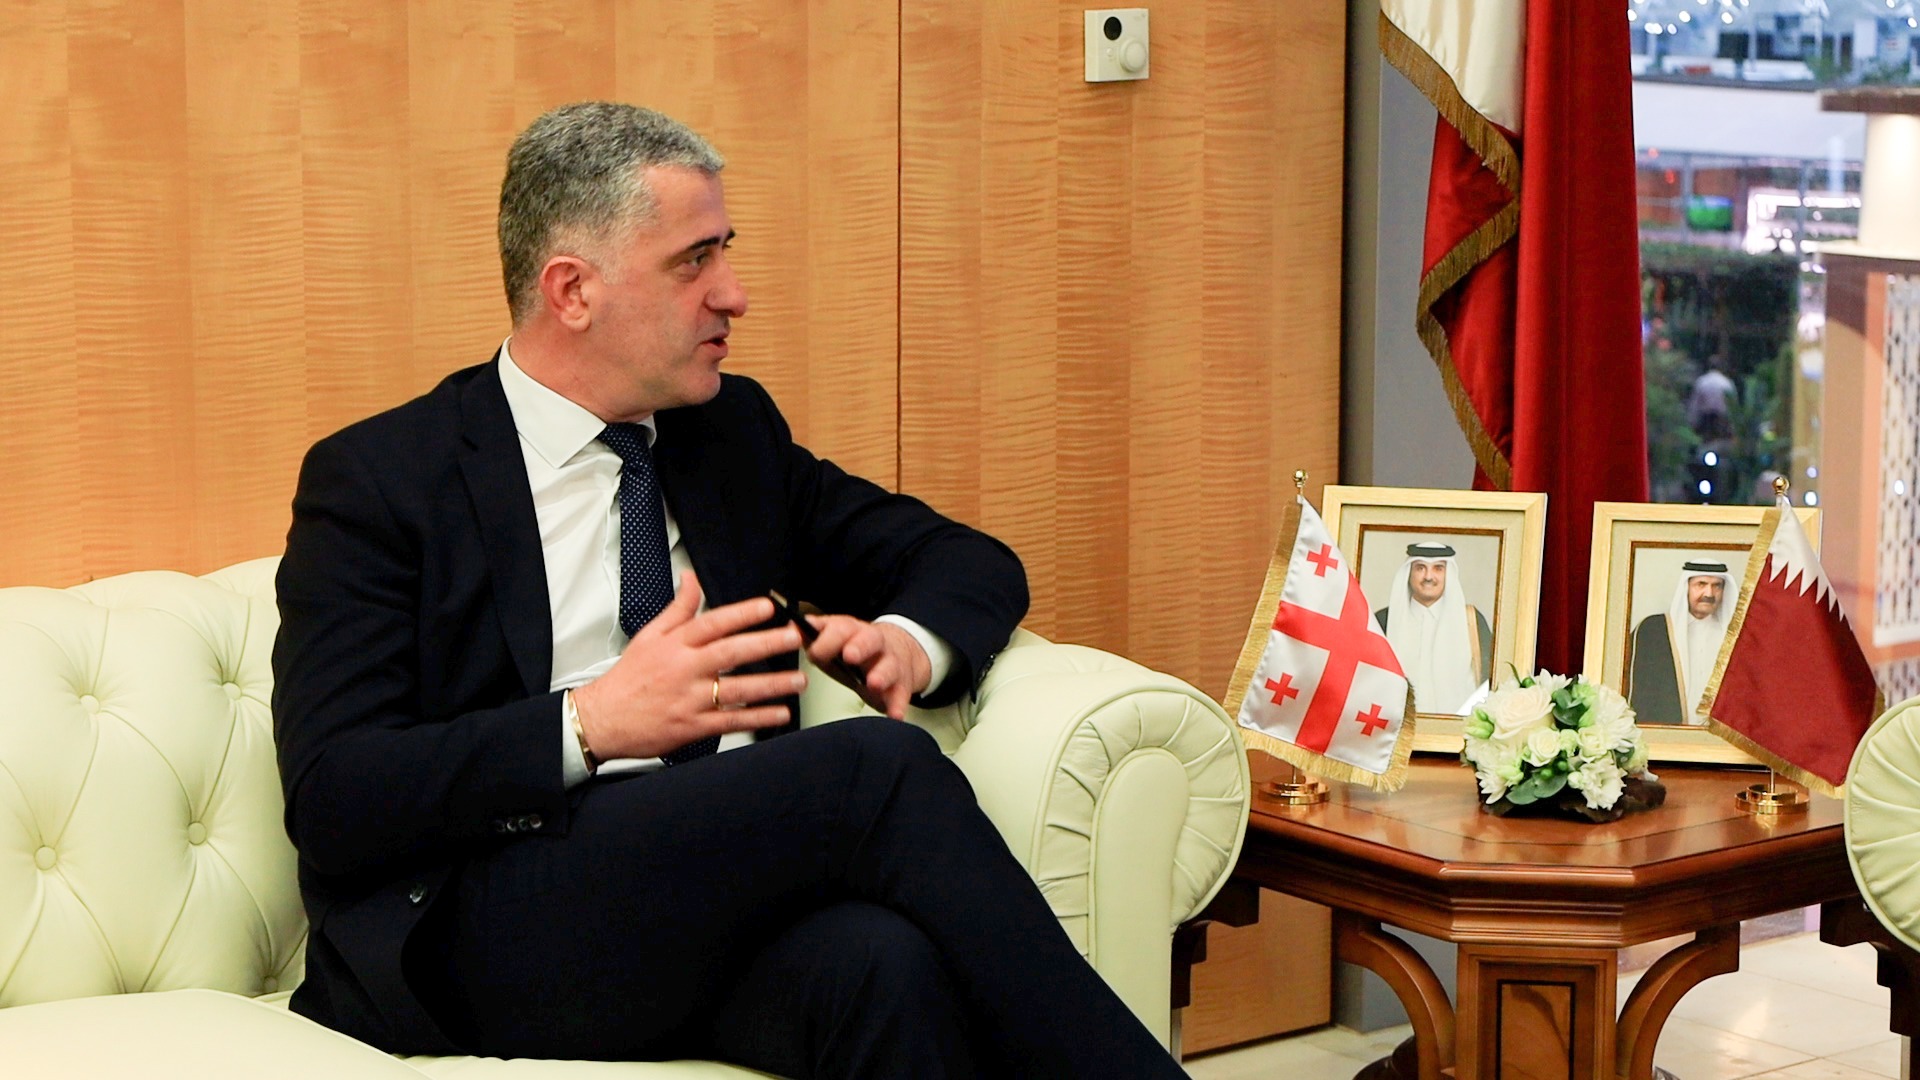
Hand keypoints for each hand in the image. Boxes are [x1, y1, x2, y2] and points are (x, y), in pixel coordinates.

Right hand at [573, 571, 805, 759]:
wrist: (602, 719)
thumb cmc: (628, 677)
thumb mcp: (648, 636)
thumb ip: (677, 609)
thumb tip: (692, 578)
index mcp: (675, 644)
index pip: (712, 623)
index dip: (741, 613)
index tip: (768, 607)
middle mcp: (684, 669)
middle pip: (731, 653)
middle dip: (766, 644)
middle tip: (794, 638)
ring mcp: (690, 699)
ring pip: (737, 689)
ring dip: (772, 684)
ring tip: (799, 679)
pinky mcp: (693, 726)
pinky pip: (732, 721)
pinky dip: (758, 717)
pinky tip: (780, 713)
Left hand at [802, 615, 931, 720]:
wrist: (899, 651)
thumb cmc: (856, 649)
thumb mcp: (834, 639)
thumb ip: (813, 635)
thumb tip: (791, 624)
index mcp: (852, 631)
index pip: (840, 629)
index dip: (828, 639)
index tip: (815, 652)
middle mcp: (874, 643)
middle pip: (869, 640)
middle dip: (859, 647)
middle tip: (849, 656)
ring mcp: (890, 662)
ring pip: (889, 666)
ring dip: (882, 674)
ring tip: (874, 683)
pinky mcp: (901, 684)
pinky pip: (901, 694)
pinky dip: (898, 705)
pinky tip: (894, 715)